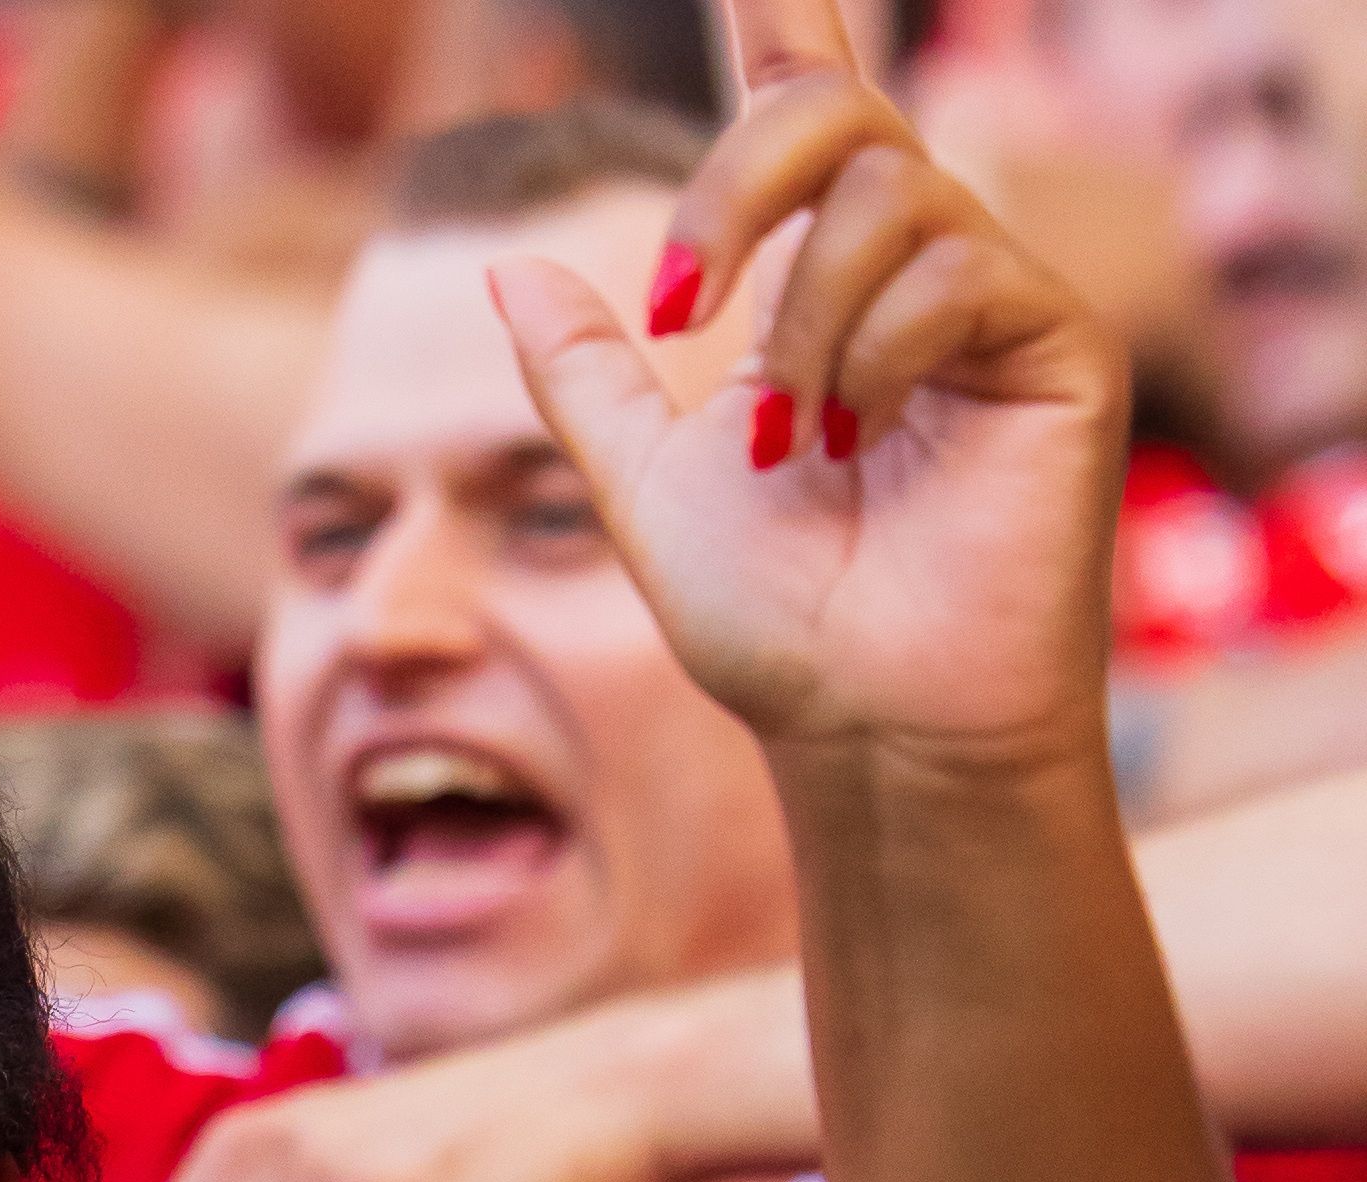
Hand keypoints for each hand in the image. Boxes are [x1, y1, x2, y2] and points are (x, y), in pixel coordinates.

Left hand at [489, 0, 1127, 775]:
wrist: (862, 728)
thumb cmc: (772, 623)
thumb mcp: (639, 484)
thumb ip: (583, 376)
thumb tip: (505, 268)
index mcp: (815, 284)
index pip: (810, 111)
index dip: (786, 21)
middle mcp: (910, 269)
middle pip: (830, 115)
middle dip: (732, 184)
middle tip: (678, 304)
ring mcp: (993, 300)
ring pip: (888, 194)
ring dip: (799, 325)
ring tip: (792, 445)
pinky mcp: (1058, 345)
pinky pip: (955, 271)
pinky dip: (870, 355)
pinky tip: (857, 442)